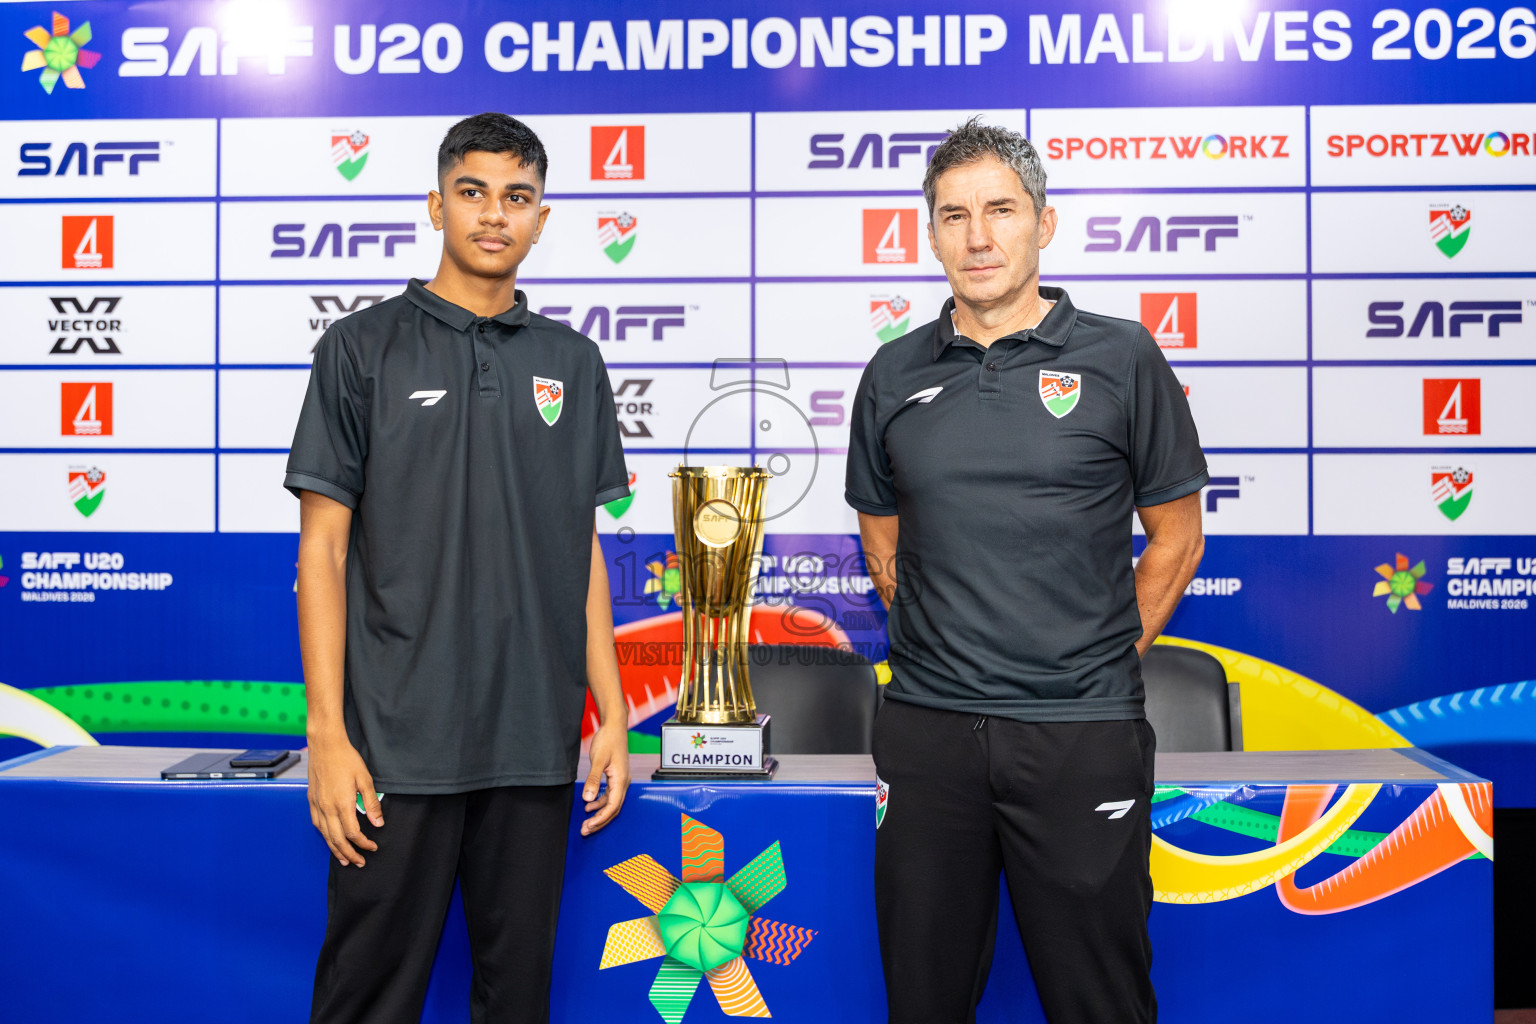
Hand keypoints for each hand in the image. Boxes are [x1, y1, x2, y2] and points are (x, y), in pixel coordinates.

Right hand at [306, 734, 381, 865]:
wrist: (325, 745)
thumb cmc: (347, 759)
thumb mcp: (365, 779)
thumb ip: (371, 803)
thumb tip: (378, 823)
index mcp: (342, 804)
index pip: (353, 833)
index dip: (363, 844)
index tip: (373, 847)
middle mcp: (327, 808)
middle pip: (337, 840)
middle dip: (349, 854)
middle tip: (360, 862)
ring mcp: (317, 805)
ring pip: (325, 835)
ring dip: (335, 850)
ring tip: (344, 860)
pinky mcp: (311, 801)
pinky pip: (317, 824)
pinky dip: (324, 836)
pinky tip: (330, 840)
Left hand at [581, 723, 630, 835]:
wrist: (614, 726)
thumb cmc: (608, 740)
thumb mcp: (598, 760)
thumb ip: (593, 780)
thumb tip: (588, 799)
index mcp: (621, 780)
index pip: (612, 806)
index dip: (601, 819)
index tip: (589, 826)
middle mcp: (623, 782)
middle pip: (613, 809)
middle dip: (600, 821)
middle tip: (585, 830)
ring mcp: (620, 780)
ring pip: (611, 803)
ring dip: (599, 814)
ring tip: (586, 822)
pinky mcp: (615, 777)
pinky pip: (609, 795)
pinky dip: (599, 802)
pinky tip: (589, 805)